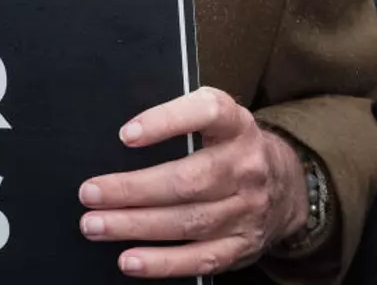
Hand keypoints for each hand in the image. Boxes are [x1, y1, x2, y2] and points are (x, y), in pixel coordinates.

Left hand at [78, 88, 308, 277]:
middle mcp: (246, 166)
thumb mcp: (217, 121)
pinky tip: (129, 259)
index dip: (166, 121)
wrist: (286, 186)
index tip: (126, 134)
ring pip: (188, 221)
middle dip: (132, 189)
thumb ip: (179, 119)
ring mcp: (247, 210)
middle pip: (188, 180)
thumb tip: (120, 135)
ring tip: (95, 225)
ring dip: (135, 226)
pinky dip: (161, 262)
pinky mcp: (242, 246)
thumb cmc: (229, 147)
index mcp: (237, 125)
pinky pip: (200, 258)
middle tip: (89, 193)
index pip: (207, 113)